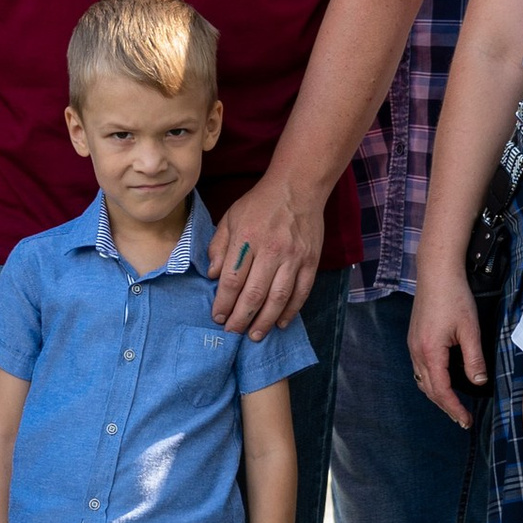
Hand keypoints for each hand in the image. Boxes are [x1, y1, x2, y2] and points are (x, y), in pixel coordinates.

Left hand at [205, 171, 321, 339]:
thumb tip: (212, 274)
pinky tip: (279, 323)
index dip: (223, 302)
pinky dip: (290, 311)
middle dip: (240, 318)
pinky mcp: (311, 261)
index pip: (232, 279)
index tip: (217, 317)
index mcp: (247, 237)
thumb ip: (219, 245)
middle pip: (253, 294)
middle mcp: (271, 250)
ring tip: (254, 335)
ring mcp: (294, 257)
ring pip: (277, 298)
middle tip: (232, 332)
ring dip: (264, 321)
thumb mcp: (231, 216)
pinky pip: (301, 293)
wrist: (298, 187)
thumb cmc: (260, 203)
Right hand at [408, 253, 486, 427]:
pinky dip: (431, 380)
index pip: (441, 391)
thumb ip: (474, 359)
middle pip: (428, 389)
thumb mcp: (470, 329)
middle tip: (462, 418)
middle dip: (445, 406)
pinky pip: (420, 368)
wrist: (436, 271)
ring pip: (422, 379)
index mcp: (430, 352)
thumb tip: (479, 383)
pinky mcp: (414, 337)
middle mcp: (416, 351)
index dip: (454, 408)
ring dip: (437, 394)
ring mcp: (412, 344)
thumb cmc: (454, 296)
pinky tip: (443, 379)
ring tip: (454, 403)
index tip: (466, 420)